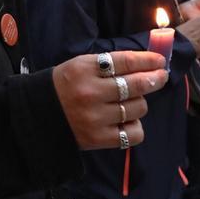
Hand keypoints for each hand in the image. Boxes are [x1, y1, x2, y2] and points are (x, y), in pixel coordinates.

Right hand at [53, 51, 168, 150]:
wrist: (39, 114)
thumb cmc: (65, 86)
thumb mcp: (81, 65)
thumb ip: (111, 63)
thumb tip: (148, 63)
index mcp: (84, 69)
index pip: (125, 61)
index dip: (148, 60)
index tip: (160, 61)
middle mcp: (90, 92)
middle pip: (136, 84)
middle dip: (154, 79)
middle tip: (160, 77)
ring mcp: (95, 117)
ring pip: (138, 108)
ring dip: (139, 103)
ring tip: (129, 102)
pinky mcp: (98, 138)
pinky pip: (133, 133)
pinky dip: (134, 126)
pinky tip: (126, 121)